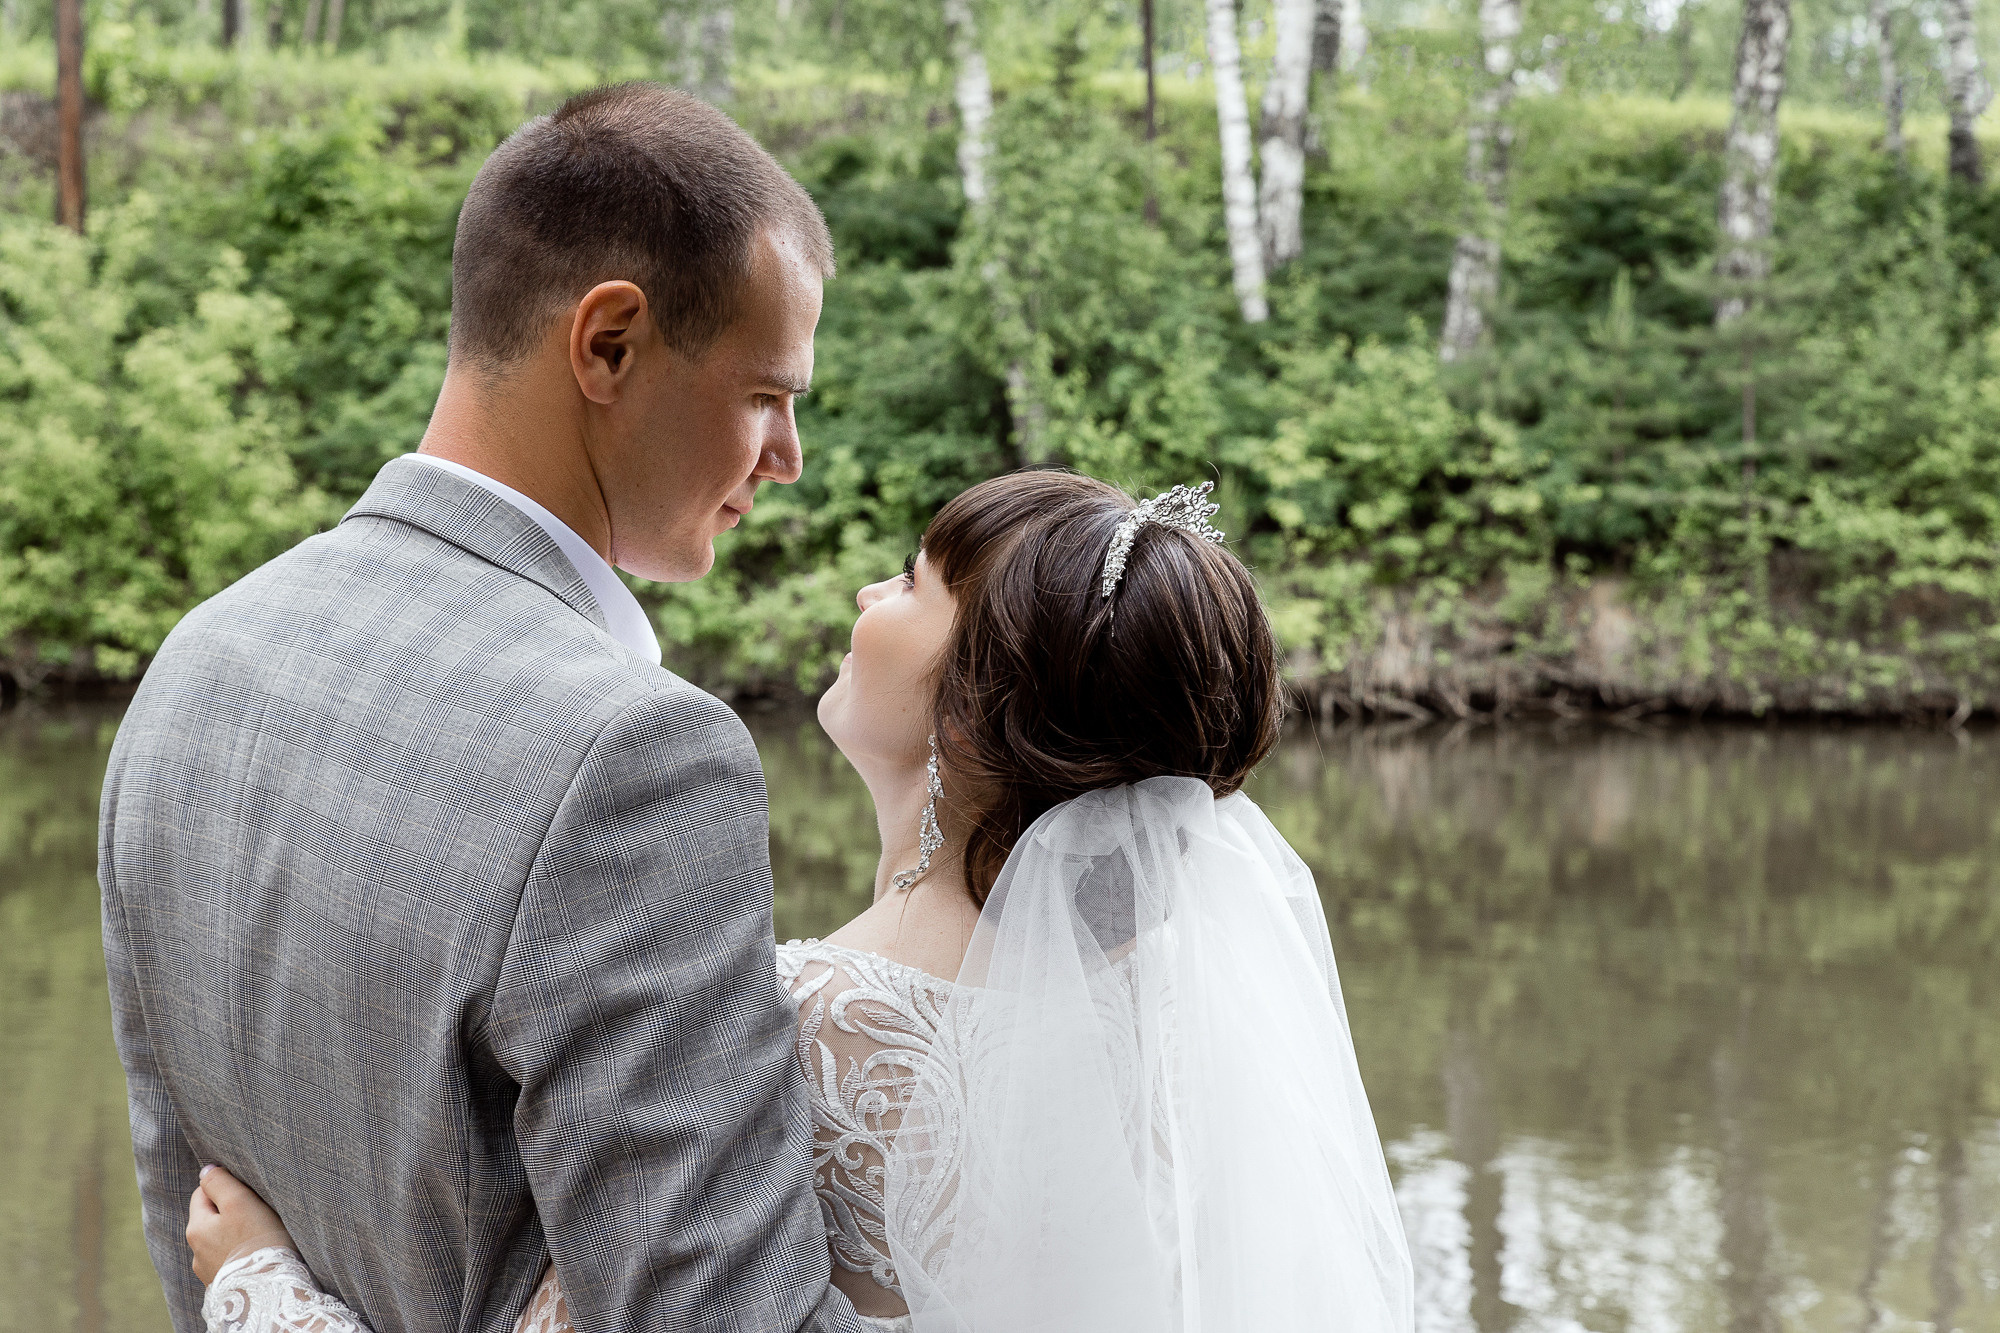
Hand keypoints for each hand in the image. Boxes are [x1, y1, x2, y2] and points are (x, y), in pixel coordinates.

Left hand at [187, 1165, 294, 1285]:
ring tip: (260, 1235)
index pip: (202, 1193)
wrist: (268, 1290)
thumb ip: (220, 1182)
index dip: (225, 1187)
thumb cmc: (257, 1241)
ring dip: (235, 1234)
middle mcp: (196, 1251)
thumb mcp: (240, 1202)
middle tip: (257, 1212)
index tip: (249, 1192)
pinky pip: (230, 1259)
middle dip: (230, 1211)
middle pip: (211, 1218)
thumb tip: (206, 1170)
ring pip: (221, 1240)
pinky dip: (240, 1253)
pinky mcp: (225, 1284)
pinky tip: (256, 1254)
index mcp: (196, 1228)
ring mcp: (210, 1271)